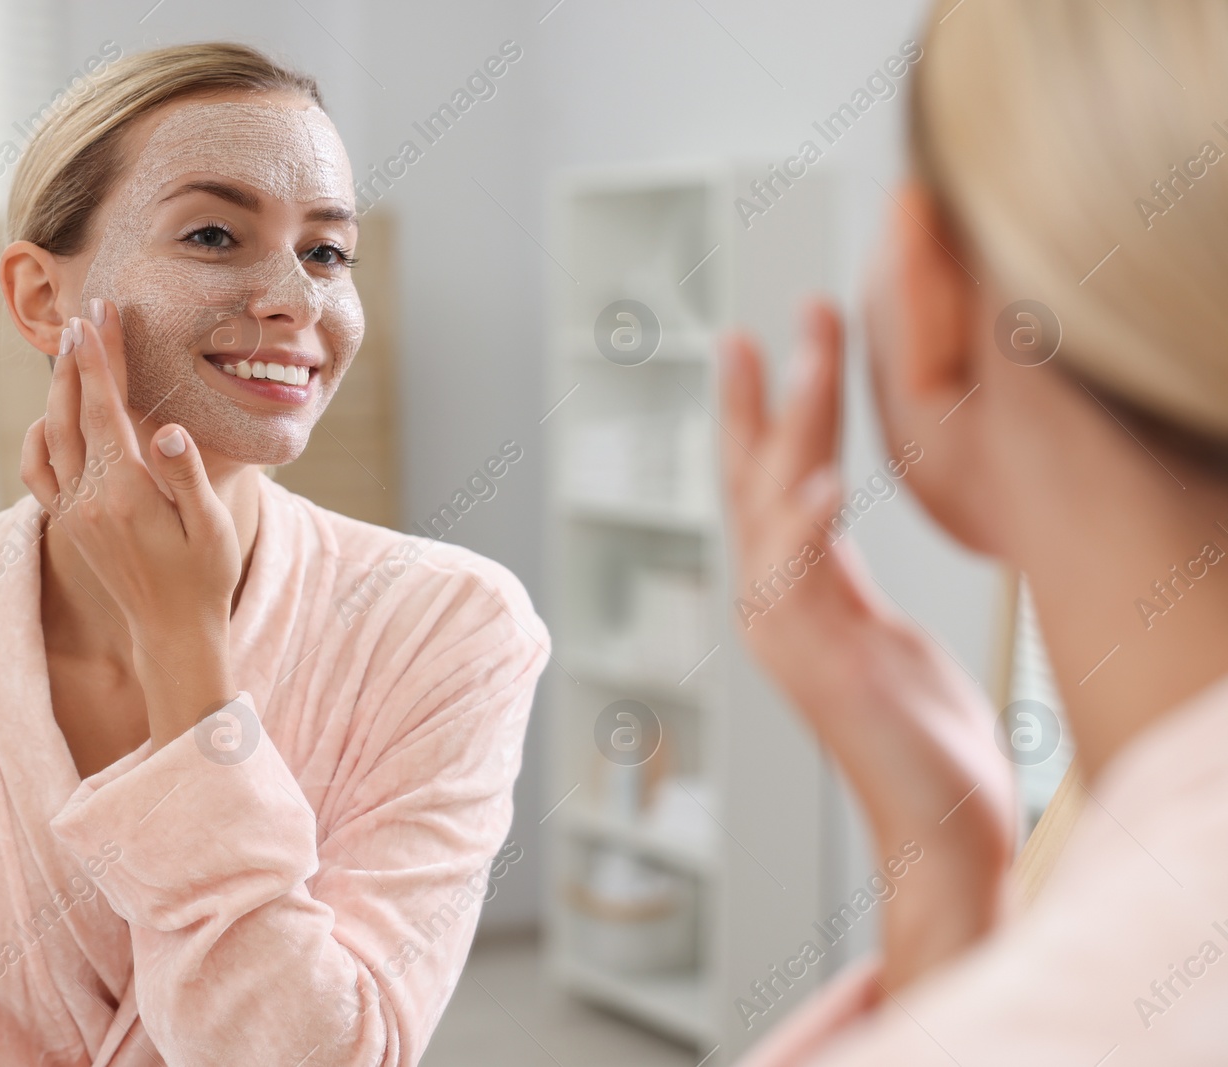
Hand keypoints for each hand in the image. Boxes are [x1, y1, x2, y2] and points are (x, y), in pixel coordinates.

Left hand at [21, 300, 239, 742]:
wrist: (172, 634)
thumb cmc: (205, 579)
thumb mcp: (212, 528)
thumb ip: (188, 477)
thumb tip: (166, 430)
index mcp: (126, 494)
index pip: (107, 410)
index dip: (103, 360)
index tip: (100, 317)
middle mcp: (89, 501)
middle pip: (73, 414)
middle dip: (78, 361)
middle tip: (85, 316)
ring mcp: (72, 513)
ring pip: (52, 436)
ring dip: (59, 391)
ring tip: (73, 353)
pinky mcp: (68, 524)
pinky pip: (39, 470)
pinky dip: (41, 433)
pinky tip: (54, 415)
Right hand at [719, 299, 1015, 991]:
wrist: (934, 824)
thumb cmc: (922, 738)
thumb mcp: (884, 636)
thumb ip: (841, 579)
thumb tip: (824, 517)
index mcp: (794, 592)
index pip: (774, 478)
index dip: (770, 405)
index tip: (772, 336)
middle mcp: (774, 602)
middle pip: (761, 475)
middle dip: (773, 390)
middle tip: (787, 313)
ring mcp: (786, 630)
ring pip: (777, 507)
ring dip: (795, 426)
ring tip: (811, 353)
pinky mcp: (814, 661)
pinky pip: (802, 581)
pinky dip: (806, 529)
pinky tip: (821, 482)